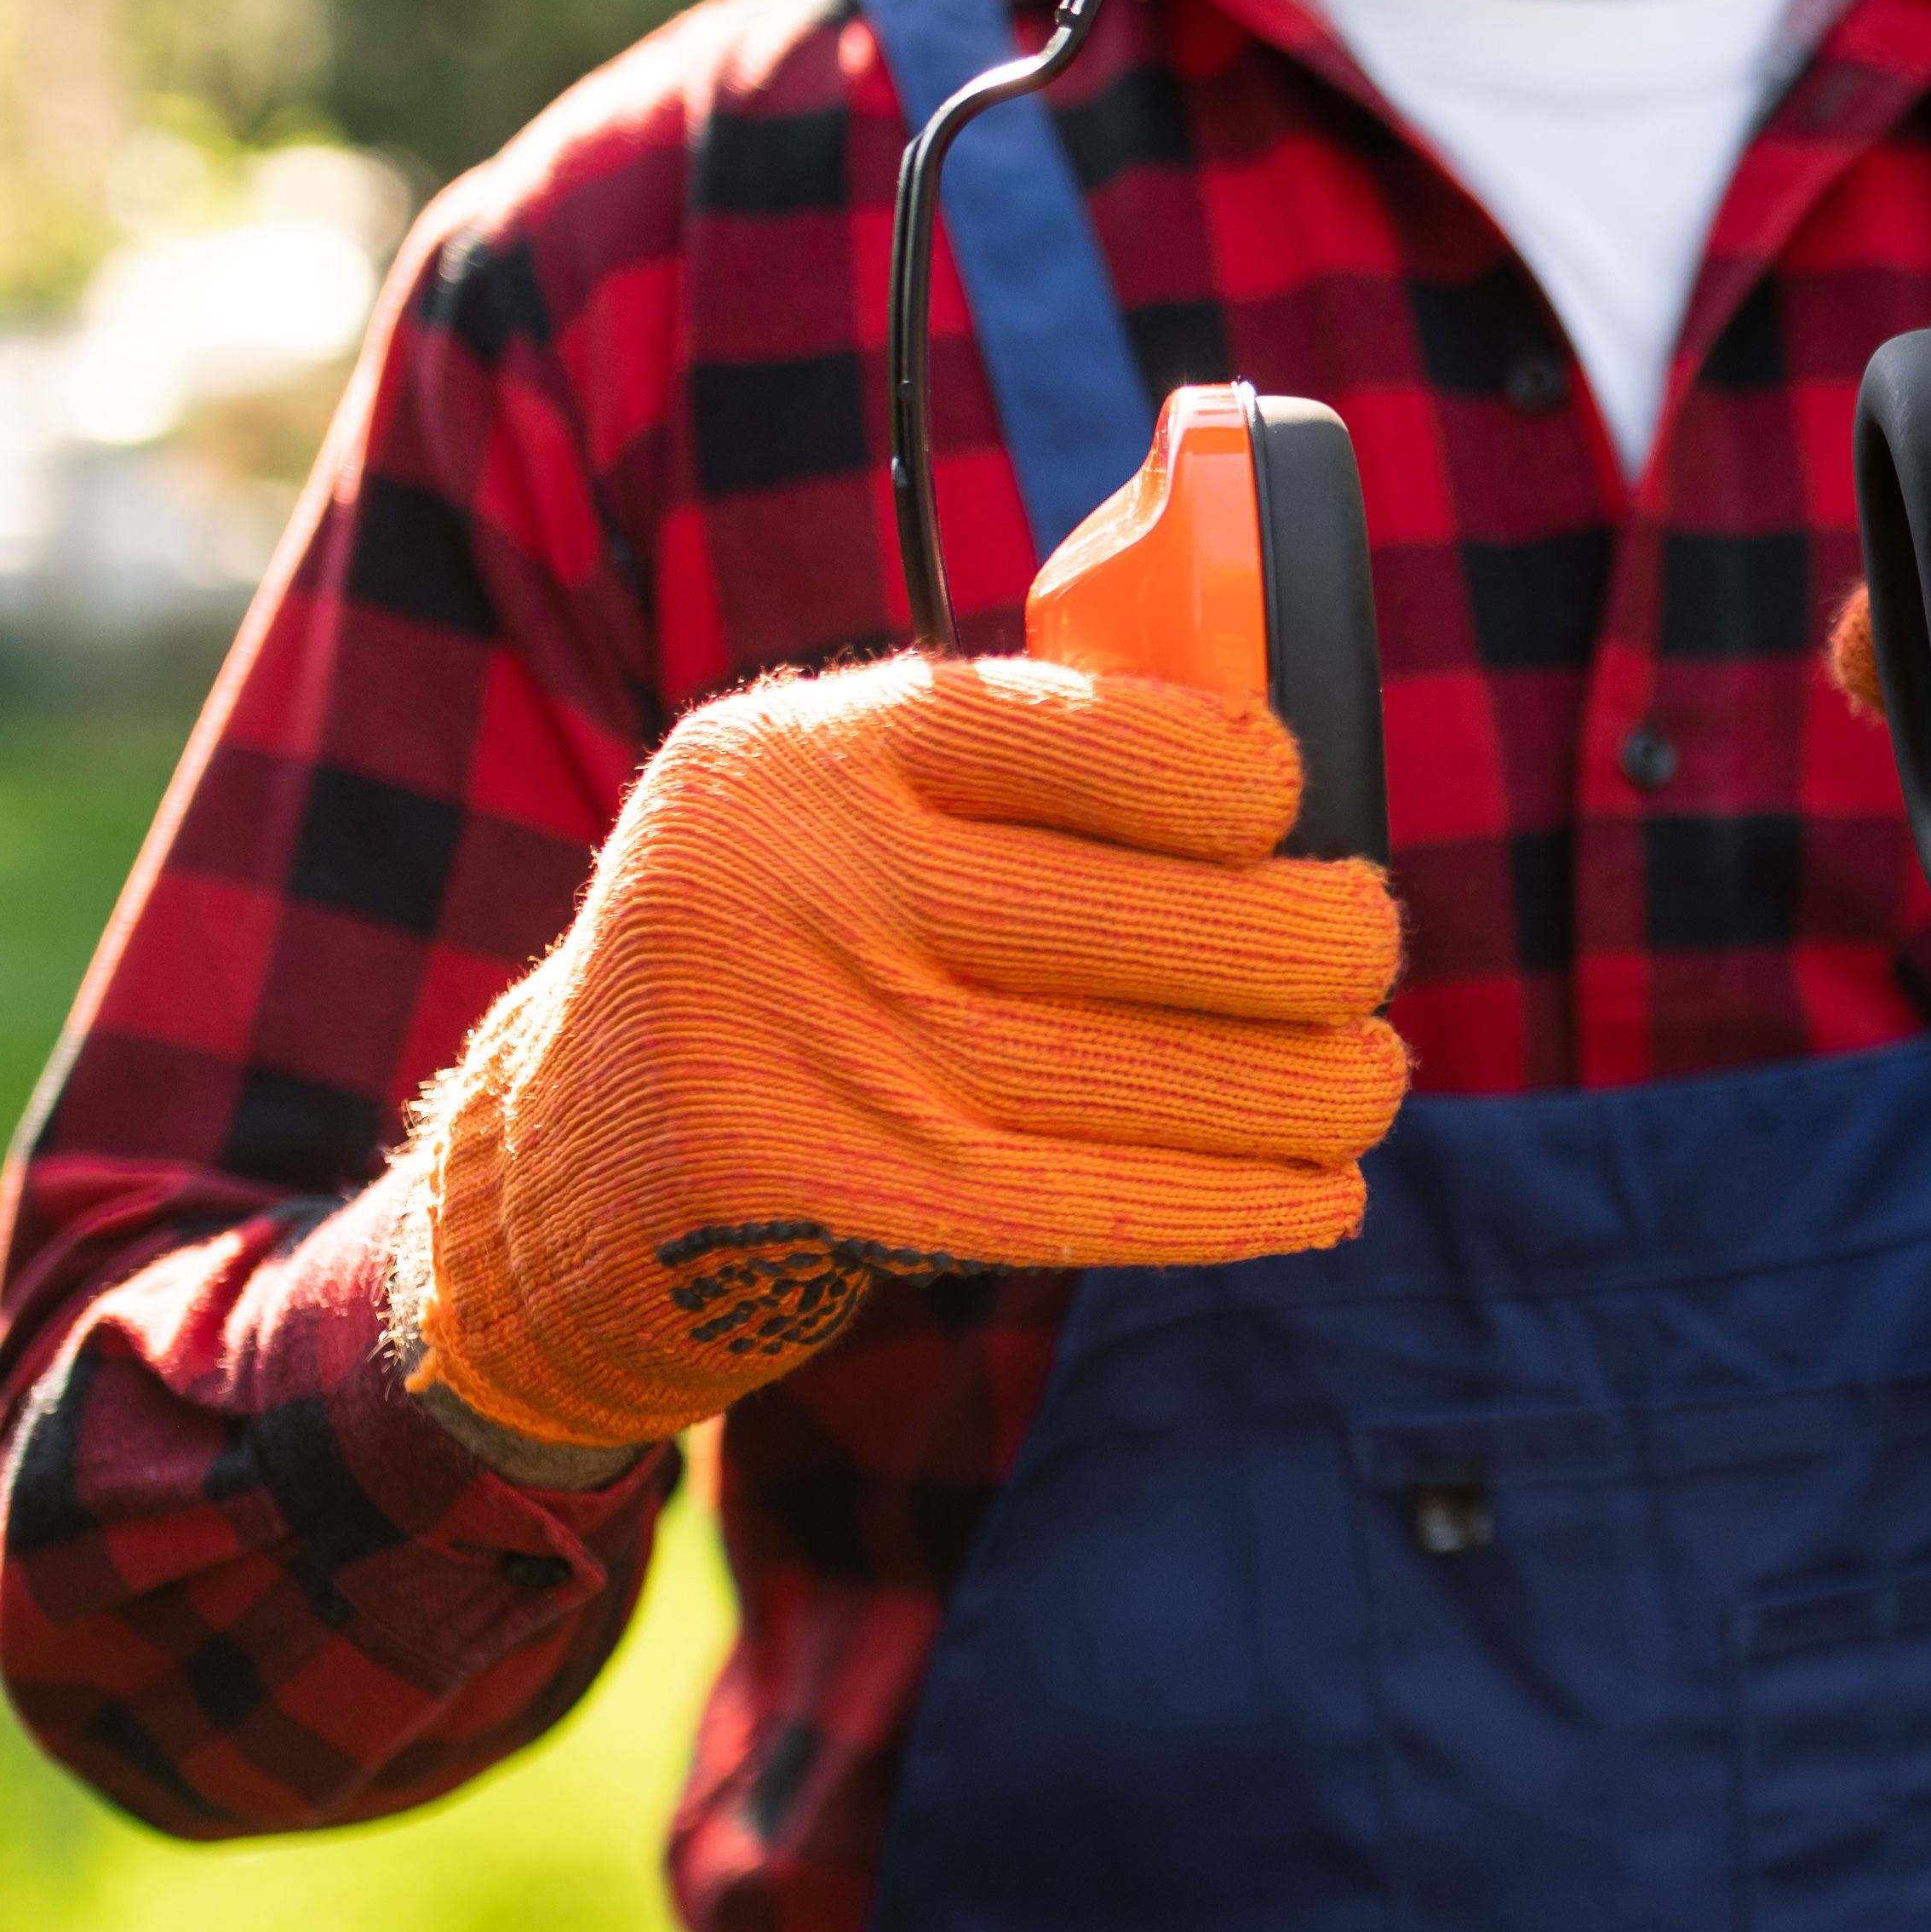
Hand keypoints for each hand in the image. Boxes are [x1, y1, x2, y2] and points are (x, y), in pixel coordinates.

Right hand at [396, 655, 1406, 1455]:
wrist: (558, 1172)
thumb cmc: (768, 959)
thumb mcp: (819, 811)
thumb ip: (992, 775)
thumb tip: (1277, 783)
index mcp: (805, 750)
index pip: (1080, 732)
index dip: (1236, 773)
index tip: (1294, 802)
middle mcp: (802, 882)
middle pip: (1158, 914)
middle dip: (1319, 942)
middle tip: (1367, 951)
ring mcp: (820, 1048)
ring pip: (1157, 1070)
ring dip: (1316, 1085)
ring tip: (1372, 1077)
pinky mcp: (841, 1196)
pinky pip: (1106, 1199)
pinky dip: (1247, 1198)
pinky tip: (1323, 1187)